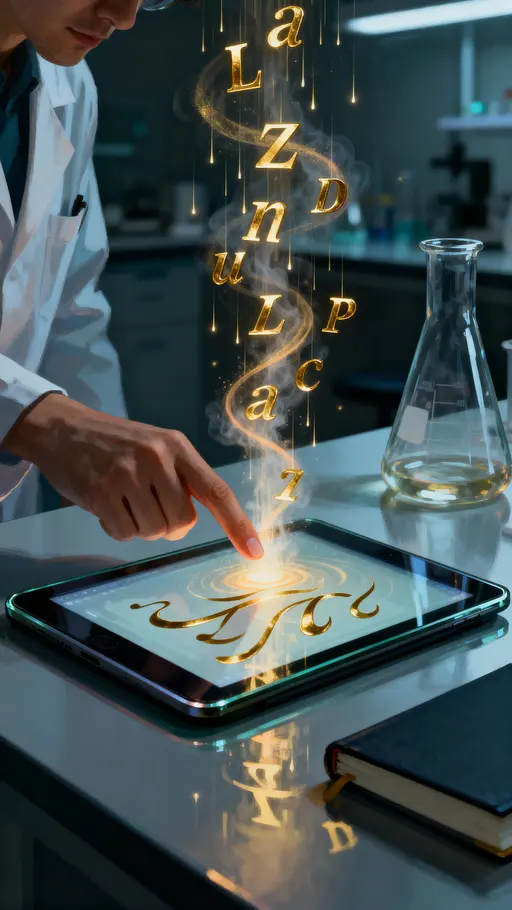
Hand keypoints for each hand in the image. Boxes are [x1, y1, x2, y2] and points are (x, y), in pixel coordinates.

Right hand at [4, 394, 263, 559]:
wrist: (63, 429)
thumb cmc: (114, 443)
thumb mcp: (154, 446)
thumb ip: (179, 478)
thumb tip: (191, 521)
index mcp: (177, 446)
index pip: (217, 491)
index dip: (238, 524)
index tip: (255, 551)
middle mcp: (156, 457)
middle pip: (183, 522)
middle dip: (167, 526)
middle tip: (145, 506)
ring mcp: (127, 474)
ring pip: (154, 531)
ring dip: (139, 527)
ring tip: (122, 500)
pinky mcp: (101, 492)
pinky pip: (124, 534)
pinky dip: (116, 528)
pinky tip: (105, 505)